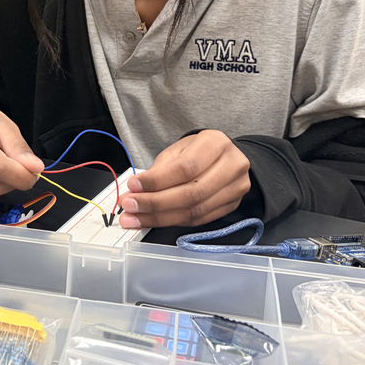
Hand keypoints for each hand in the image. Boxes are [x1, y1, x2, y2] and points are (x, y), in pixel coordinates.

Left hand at [118, 130, 250, 228]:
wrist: (226, 158)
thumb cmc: (198, 151)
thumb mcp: (178, 150)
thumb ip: (160, 169)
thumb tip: (135, 190)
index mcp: (215, 143)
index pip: (186, 167)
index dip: (157, 180)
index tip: (133, 186)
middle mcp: (232, 165)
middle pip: (191, 193)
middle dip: (155, 203)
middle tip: (129, 206)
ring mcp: (235, 188)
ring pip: (194, 211)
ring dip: (159, 218)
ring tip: (135, 218)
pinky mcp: (232, 206)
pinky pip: (198, 220)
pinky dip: (172, 222)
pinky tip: (153, 221)